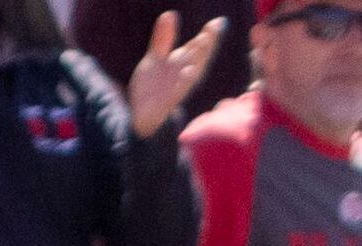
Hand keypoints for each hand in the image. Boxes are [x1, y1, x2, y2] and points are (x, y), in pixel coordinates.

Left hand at [126, 10, 220, 137]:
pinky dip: (184, 82)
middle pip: (199, 58)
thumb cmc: (154, 87)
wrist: (143, 115)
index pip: (198, 48)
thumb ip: (164, 38)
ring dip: (199, 59)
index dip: (209, 35)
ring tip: (203, 42)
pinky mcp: (168, 101)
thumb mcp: (156, 58)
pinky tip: (189, 71)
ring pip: (193, 72)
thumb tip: (171, 14)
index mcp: (183, 65)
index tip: (219, 22)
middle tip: (215, 28)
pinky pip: (178, 91)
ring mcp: (178, 89)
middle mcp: (184, 76)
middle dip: (207, 44)